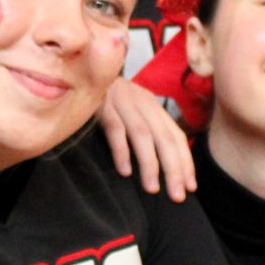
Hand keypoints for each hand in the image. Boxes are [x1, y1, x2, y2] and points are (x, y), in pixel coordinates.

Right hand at [99, 78, 195, 201]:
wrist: (74, 69)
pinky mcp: (100, 104)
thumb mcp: (128, 110)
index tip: (190, 187)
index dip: (185, 161)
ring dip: (149, 164)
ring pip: (142, 134)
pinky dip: (121, 150)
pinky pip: (114, 129)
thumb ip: (144, 128)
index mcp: (151, 104)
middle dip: (174, 168)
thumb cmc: (102, 99)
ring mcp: (121, 101)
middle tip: (178, 196)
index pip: (175, 135)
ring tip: (152, 189)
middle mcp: (140, 101)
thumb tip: (161, 164)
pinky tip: (125, 171)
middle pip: (164, 137)